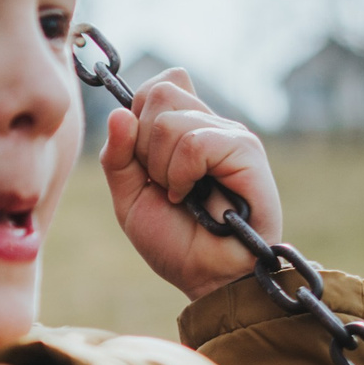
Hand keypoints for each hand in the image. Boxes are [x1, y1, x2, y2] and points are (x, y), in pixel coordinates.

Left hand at [99, 68, 281, 302]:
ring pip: (169, 120)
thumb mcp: (129, 198)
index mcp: (185, 129)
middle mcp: (210, 125)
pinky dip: (182, 175)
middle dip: (144, 146)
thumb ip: (117, 156)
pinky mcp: (246, 151)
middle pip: (159, 92)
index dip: (137, 118)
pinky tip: (191, 197)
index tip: (143, 163)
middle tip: (162, 184)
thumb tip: (118, 112)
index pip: (157, 86)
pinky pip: (194, 143)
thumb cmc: (177, 243)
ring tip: (181, 196)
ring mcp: (229, 135)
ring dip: (162, 168)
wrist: (208, 279)